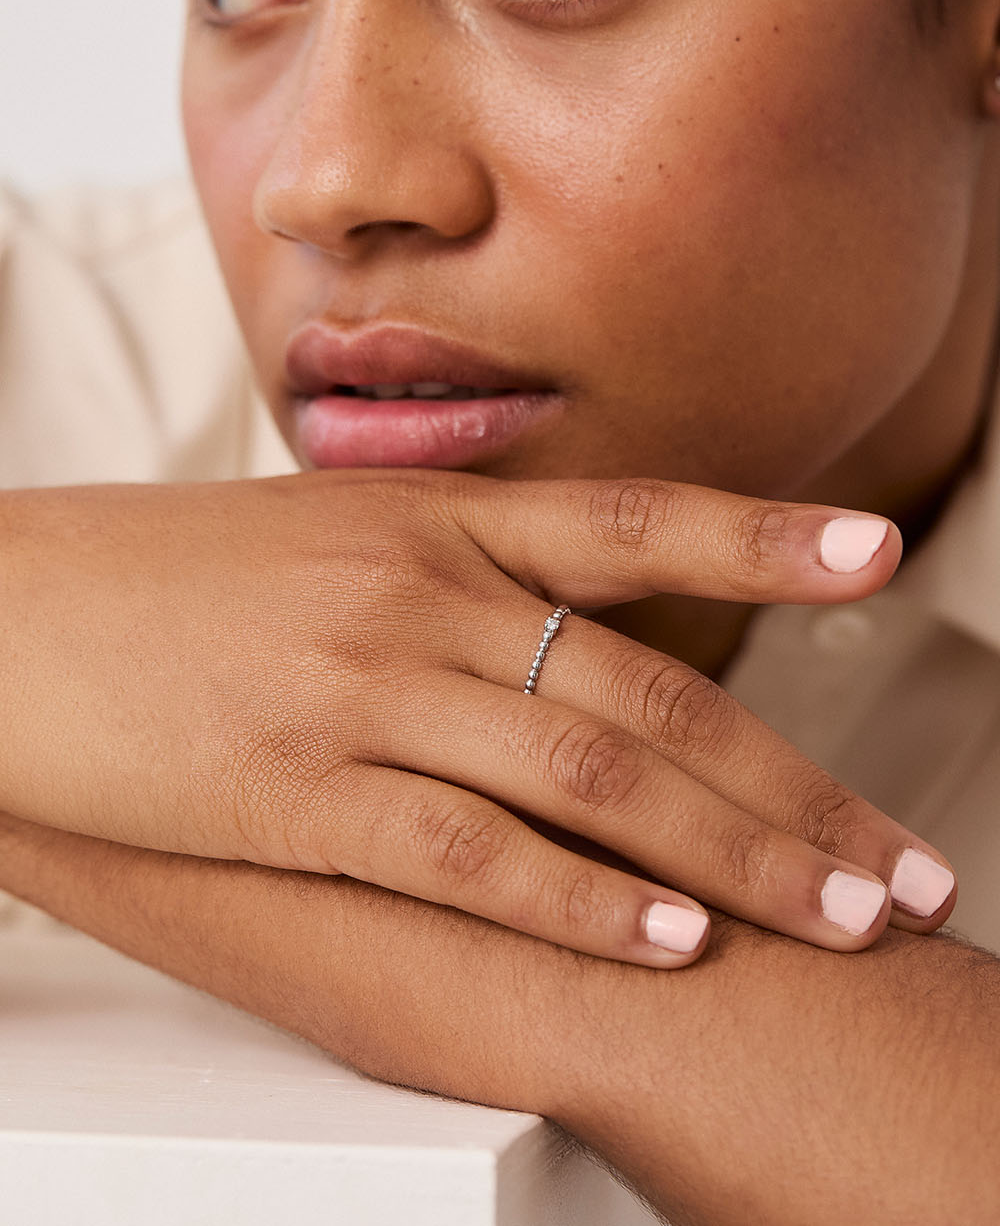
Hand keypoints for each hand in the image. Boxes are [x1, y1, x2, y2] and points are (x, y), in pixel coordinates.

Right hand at [0, 472, 953, 965]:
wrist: (9, 618)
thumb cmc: (169, 577)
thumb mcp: (327, 530)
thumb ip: (451, 560)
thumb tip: (556, 601)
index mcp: (433, 517)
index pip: (636, 518)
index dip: (766, 537)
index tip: (878, 552)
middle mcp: (421, 592)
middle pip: (652, 687)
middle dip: (795, 785)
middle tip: (903, 862)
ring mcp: (364, 688)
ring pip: (589, 774)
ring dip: (729, 857)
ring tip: (837, 917)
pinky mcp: (298, 790)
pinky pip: (469, 852)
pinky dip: (578, 901)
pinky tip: (663, 942)